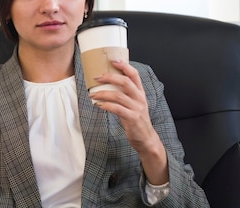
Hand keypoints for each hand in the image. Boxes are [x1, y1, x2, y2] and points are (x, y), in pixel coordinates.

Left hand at [88, 60, 168, 184]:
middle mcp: (140, 98)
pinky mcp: (132, 118)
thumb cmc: (136, 120)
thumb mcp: (134, 104)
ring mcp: (136, 108)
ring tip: (93, 94)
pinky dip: (106, 105)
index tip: (112, 61)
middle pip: (125, 82)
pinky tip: (98, 105)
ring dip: (103, 93)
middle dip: (109, 77)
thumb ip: (125, 94)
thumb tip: (108, 85)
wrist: (145, 138)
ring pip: (118, 95)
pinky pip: (116, 109)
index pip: (134, 74)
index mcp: (140, 93)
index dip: (124, 66)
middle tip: (97, 77)